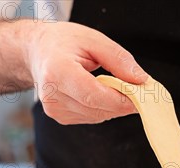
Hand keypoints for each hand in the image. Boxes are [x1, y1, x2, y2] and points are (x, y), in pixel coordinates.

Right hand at [27, 22, 146, 124]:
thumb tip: (140, 80)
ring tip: (117, 87)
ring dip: (113, 105)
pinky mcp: (60, 117)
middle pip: (98, 109)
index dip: (121, 100)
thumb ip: (118, 59)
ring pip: (98, 116)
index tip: (142, 95)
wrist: (37, 51)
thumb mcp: (93, 39)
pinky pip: (92, 117)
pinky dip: (102, 107)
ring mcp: (55, 109)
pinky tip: (100, 93)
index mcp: (57, 72)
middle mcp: (52, 95)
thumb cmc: (63, 42)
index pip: (94, 95)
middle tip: (139, 91)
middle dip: (122, 102)